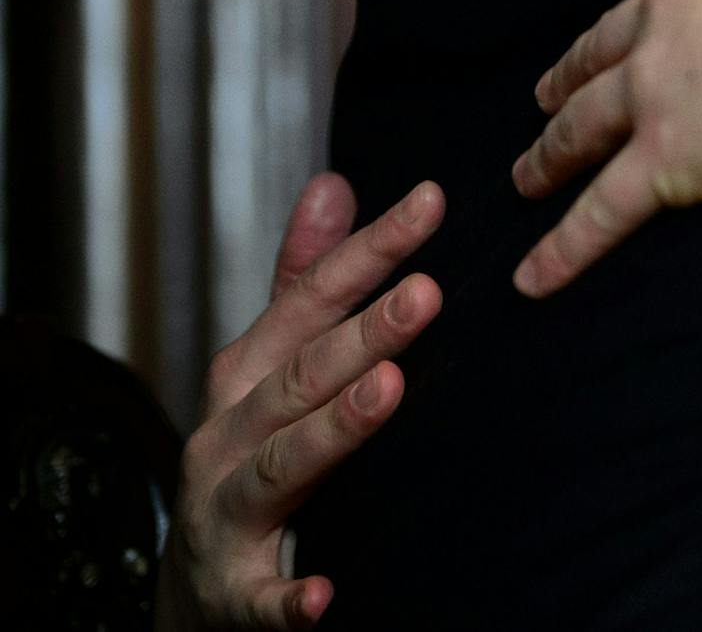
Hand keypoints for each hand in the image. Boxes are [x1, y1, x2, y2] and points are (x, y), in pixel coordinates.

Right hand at [155, 175, 444, 630]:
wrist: (198, 583)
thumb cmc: (248, 447)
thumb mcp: (269, 358)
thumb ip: (304, 276)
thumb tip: (333, 183)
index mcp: (246, 373)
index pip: (311, 298)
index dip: (370, 250)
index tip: (431, 202)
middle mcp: (229, 434)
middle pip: (301, 375)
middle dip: (363, 333)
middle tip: (427, 293)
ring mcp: (227, 512)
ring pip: (282, 464)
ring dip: (334, 428)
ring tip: (388, 391)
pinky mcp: (234, 593)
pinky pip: (262, 598)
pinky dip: (289, 597)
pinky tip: (323, 596)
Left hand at [512, 0, 701, 296]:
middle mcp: (677, 14)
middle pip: (611, 38)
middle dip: (579, 63)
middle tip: (548, 89)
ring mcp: (661, 89)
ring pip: (588, 119)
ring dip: (551, 148)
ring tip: (525, 172)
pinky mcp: (667, 161)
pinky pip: (603, 212)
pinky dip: (565, 246)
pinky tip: (533, 279)